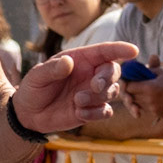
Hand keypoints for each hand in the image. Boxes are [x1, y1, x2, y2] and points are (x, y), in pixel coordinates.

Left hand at [13, 42, 136, 134]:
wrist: (29, 113)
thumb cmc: (34, 88)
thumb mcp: (37, 76)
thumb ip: (52, 68)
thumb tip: (68, 62)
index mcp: (80, 59)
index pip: (105, 51)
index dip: (120, 49)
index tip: (134, 50)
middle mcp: (90, 74)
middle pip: (114, 71)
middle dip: (108, 78)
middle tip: (94, 86)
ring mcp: (93, 93)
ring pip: (113, 92)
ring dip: (99, 97)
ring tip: (77, 100)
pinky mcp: (92, 110)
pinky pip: (105, 111)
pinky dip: (95, 113)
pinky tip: (79, 113)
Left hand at [120, 62, 162, 126]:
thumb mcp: (161, 71)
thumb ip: (148, 67)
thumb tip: (136, 61)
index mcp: (149, 87)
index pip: (129, 87)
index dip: (127, 83)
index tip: (128, 79)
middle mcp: (149, 100)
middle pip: (130, 96)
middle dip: (130, 90)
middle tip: (132, 84)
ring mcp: (152, 108)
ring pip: (136, 103)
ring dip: (135, 97)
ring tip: (141, 90)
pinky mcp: (155, 113)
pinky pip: (143, 108)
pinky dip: (142, 103)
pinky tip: (147, 97)